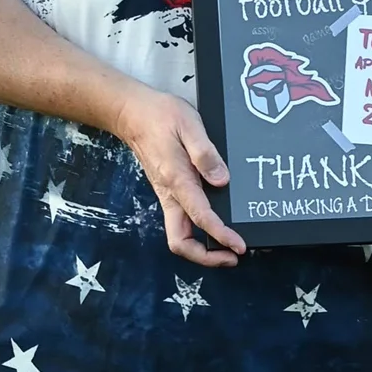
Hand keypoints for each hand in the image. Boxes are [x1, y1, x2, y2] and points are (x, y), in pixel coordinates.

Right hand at [115, 82, 245, 266]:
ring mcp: (167, 196)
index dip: (221, 235)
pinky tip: (215, 226)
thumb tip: (222, 179)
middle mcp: (170, 194)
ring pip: (180, 236)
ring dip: (202, 249)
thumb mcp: (189, 125)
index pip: (200, 217)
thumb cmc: (160, 116)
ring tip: (227, 247)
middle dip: (205, 257)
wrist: (132, 114)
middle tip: (232, 256)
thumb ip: (205, 153)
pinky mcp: (169, 192)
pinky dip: (198, 233)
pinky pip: (182, 222)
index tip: (239, 246)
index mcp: (177, 180)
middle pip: (181, 242)